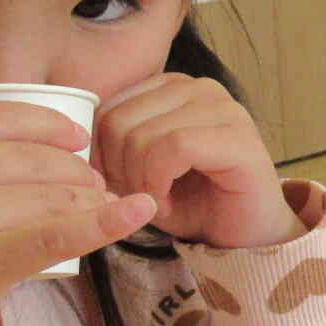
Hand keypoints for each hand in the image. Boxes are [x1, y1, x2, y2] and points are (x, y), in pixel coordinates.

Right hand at [0, 104, 155, 325]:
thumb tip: (22, 144)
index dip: (49, 127)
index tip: (78, 141)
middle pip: (28, 157)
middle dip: (74, 171)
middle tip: (95, 188)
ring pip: (45, 195)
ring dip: (85, 200)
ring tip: (99, 208)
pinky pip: (53, 235)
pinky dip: (101, 222)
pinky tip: (134, 212)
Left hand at [97, 73, 300, 249]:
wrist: (247, 236)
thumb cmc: (195, 202)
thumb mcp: (142, 168)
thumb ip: (116, 146)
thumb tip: (78, 144)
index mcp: (174, 89)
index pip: (110, 105)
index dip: (99, 151)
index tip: (111, 186)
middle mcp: (201, 89)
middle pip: (121, 119)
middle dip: (116, 169)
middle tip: (133, 198)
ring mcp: (224, 109)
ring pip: (144, 134)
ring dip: (138, 180)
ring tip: (153, 202)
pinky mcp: (239, 138)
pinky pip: (174, 148)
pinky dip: (158, 182)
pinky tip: (164, 204)